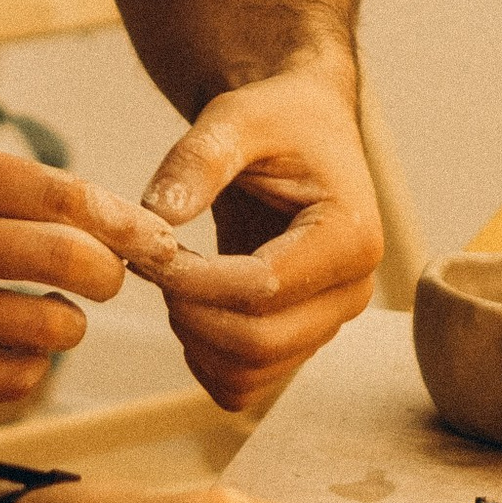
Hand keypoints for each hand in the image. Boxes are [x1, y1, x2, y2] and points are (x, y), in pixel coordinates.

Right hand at [0, 143, 179, 401]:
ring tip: (53, 310)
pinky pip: (12, 378)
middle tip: (107, 277)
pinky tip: (12, 344)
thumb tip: (120, 223)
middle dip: (111, 273)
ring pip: (51, 325)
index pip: (62, 194)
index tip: (152, 238)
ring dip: (70, 321)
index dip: (123, 221)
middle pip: (70, 260)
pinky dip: (30, 363)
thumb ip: (17, 187)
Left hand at [136, 66, 384, 412]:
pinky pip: (246, 385)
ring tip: (170, 278)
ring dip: (194, 338)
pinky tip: (188, 307)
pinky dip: (205, 360)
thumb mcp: (236, 117)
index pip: (265, 288)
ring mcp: (328, 322)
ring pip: (251, 372)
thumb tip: (157, 217)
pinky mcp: (300, 339)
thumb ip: (198, 159)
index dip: (195, 280)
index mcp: (350, 236)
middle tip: (152, 265)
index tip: (149, 250)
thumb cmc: (276, 118)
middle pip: (260, 342)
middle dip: (190, 312)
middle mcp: (352, 291)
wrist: (301, 128)